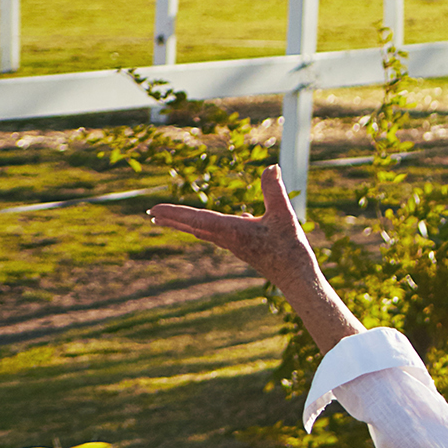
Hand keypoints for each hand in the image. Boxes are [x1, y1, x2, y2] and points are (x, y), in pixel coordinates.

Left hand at [147, 167, 360, 349]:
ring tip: (171, 221)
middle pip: (194, 227)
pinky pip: (219, 236)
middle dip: (172, 220)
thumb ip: (274, 191)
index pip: (197, 219)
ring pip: (204, 232)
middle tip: (151, 215)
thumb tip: (271, 167)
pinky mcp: (244, 249)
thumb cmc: (290, 250)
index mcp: (232, 231)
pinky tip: (220, 224)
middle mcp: (228, 239)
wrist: (296, 280)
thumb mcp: (284, 216)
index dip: (175, 212)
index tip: (154, 210)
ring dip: (186, 225)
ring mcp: (235, 246)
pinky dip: (208, 228)